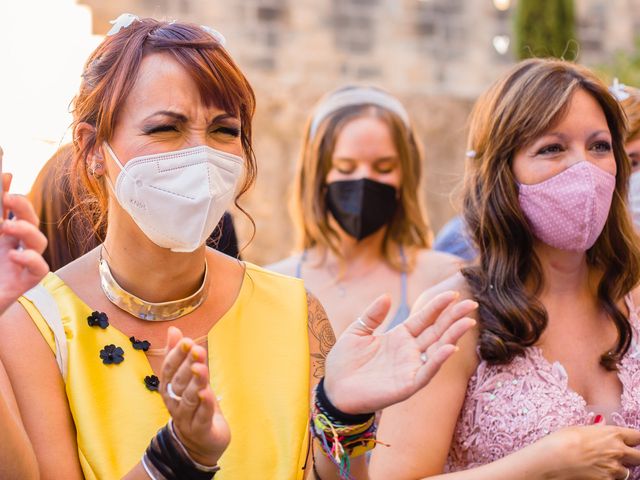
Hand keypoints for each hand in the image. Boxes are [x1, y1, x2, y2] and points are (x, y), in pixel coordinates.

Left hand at [0, 174, 48, 313]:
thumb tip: (5, 176)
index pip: (10, 207)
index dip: (8, 188)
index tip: (4, 171)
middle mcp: (13, 246)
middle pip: (30, 220)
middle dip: (23, 207)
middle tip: (7, 199)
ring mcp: (21, 264)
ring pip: (39, 242)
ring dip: (27, 230)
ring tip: (5, 227)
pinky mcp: (25, 283)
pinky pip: (40, 269)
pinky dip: (31, 259)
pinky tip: (14, 255)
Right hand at [159, 326, 229, 465]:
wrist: (200, 444)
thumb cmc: (194, 405)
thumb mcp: (189, 378)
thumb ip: (181, 356)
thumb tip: (174, 330)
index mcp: (170, 389)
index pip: (169, 371)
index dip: (176, 356)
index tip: (186, 341)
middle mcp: (174, 403)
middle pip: (179, 383)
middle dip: (186, 365)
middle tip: (196, 349)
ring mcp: (187, 418)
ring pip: (189, 399)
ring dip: (195, 382)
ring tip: (200, 368)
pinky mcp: (201, 429)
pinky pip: (202, 416)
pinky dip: (205, 405)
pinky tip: (207, 393)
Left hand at [324, 291, 476, 413]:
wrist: (333, 388)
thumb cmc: (344, 362)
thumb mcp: (357, 331)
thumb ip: (373, 315)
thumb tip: (387, 296)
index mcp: (399, 336)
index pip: (424, 318)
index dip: (438, 306)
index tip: (453, 293)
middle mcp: (409, 351)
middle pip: (436, 331)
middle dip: (454, 318)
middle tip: (471, 303)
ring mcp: (409, 368)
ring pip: (437, 350)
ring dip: (452, 336)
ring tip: (467, 322)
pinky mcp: (406, 385)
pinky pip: (426, 372)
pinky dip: (437, 361)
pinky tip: (450, 348)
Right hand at [540, 423, 639, 478]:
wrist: (553, 459)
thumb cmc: (561, 441)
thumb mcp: (579, 429)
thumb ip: (596, 430)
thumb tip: (601, 425)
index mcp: (612, 434)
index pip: (638, 436)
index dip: (636, 439)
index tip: (632, 441)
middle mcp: (618, 451)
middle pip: (639, 456)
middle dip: (633, 457)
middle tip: (621, 457)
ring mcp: (614, 469)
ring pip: (627, 472)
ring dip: (618, 469)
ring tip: (601, 465)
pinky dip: (607, 478)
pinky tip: (593, 473)